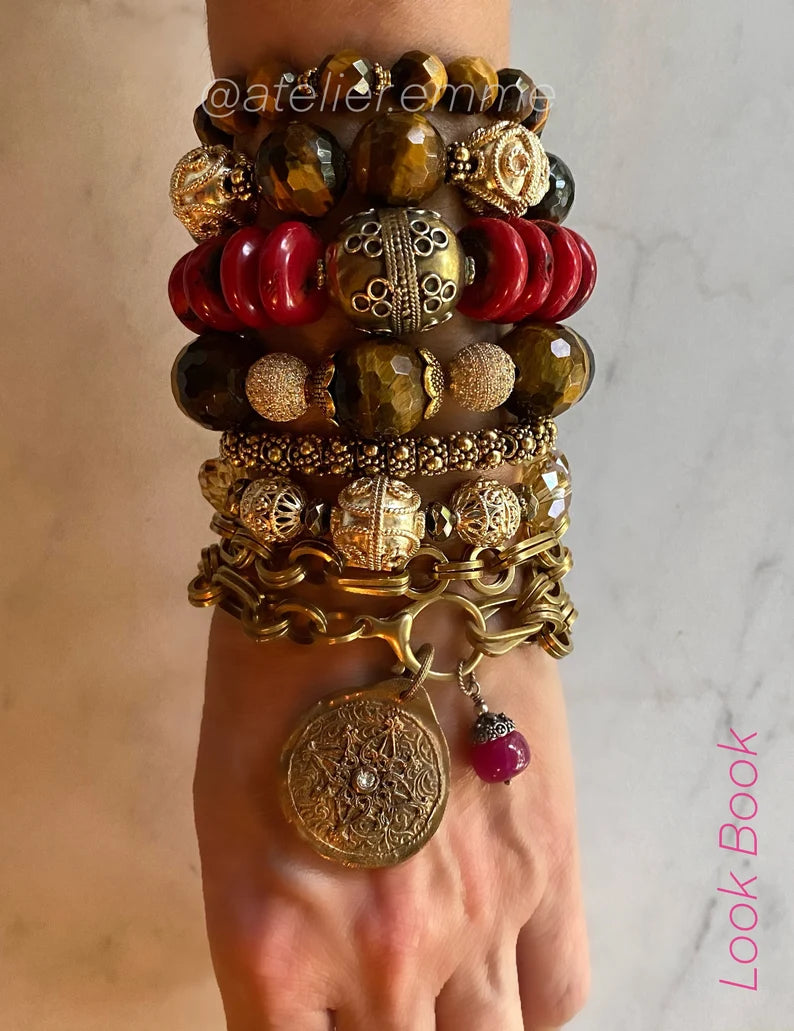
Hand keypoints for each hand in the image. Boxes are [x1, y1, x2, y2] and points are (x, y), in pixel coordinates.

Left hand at [194, 609, 588, 1029]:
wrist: (378, 576)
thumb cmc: (274, 684)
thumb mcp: (230, 823)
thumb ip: (278, 940)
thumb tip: (318, 1003)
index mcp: (273, 949)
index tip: (324, 1024)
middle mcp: (379, 959)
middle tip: (388, 1005)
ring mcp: (477, 919)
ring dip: (466, 1030)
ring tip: (449, 992)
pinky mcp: (550, 866)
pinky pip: (560, 994)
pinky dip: (530, 998)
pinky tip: (505, 960)